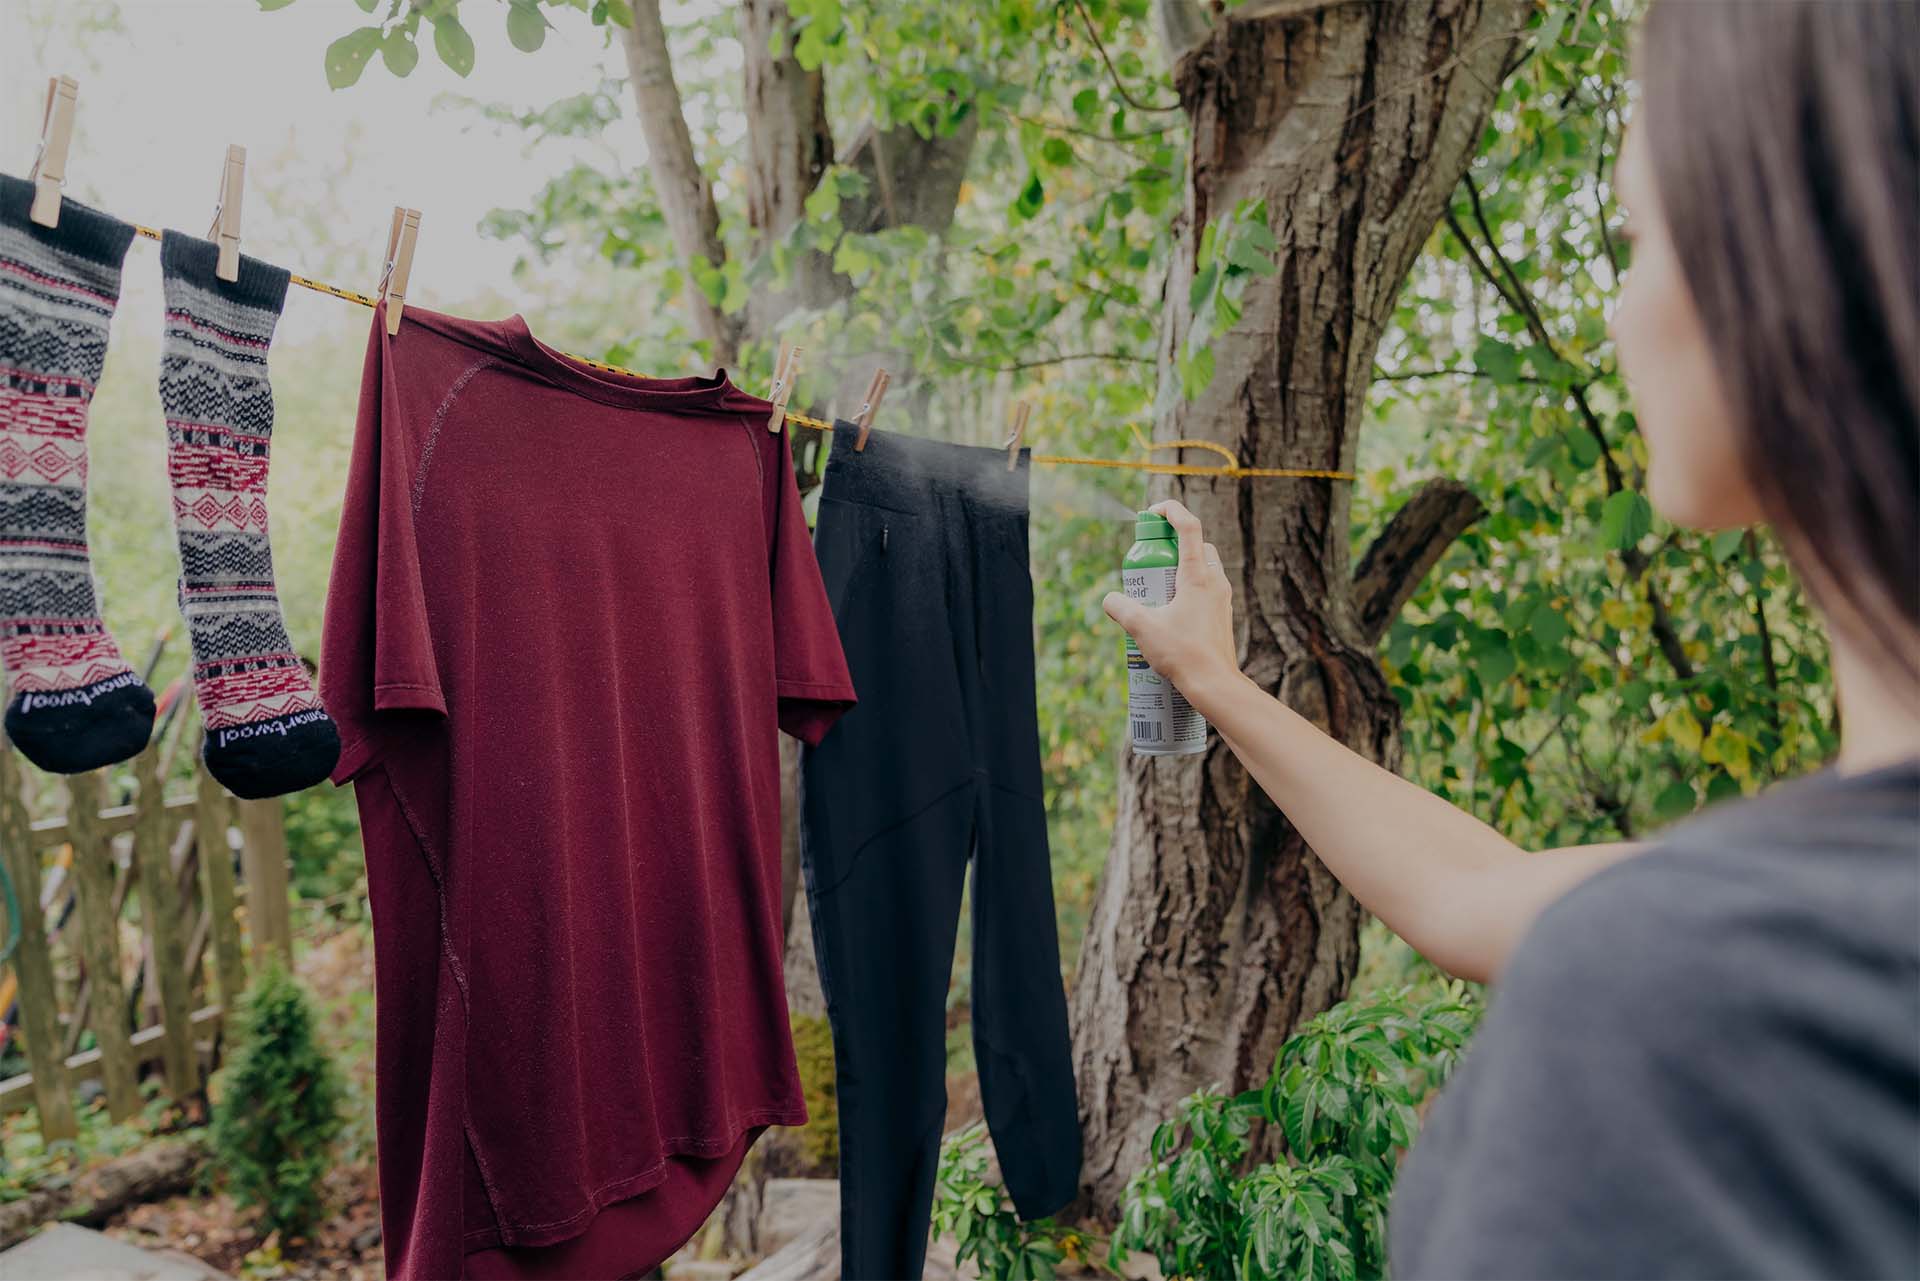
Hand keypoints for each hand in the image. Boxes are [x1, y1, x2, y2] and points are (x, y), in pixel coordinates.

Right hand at [1102, 499, 1237, 697]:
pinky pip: (1206, 589)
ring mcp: (1221, 598)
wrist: (1215, 684)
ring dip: (1181, 567)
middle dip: (1172, 544)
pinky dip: (1189, 588)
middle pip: (1197, 544)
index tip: (1152, 513)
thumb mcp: (1142, 628)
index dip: (1170, 510)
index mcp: (1197, 575)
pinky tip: (1170, 611)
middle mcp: (1215, 581)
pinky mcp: (1222, 615)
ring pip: (1204, 567)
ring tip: (1157, 589)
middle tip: (1149, 561)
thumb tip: (1109, 599)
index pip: (1189, 526)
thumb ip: (1121, 608)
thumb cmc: (1183, 654)